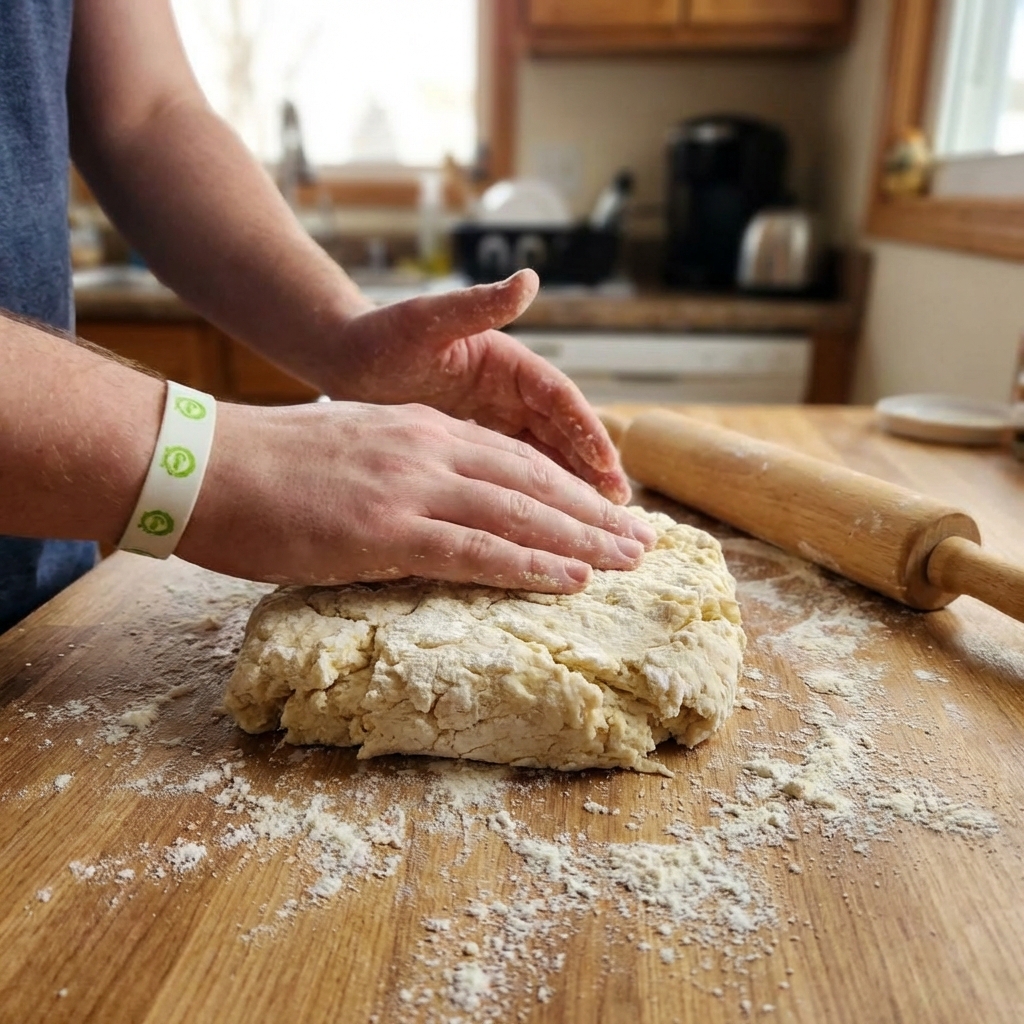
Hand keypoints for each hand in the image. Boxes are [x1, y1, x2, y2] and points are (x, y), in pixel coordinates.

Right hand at [177, 400, 655, 591]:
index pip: (514, 459)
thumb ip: (402, 471)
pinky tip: (571, 580)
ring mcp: (410, 487)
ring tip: (628, 562)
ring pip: (517, 514)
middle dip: (593, 514)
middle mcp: (428, 449)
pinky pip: (475, 550)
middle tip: (644, 541)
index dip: (567, 487)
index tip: (606, 510)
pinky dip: (529, 565)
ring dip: (580, 541)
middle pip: (532, 483)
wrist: (204, 463)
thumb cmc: (266, 466)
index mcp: (420, 430)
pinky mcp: (386, 530)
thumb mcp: (351, 450)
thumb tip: (435, 509)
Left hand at [321, 270, 630, 503]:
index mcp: (506, 361)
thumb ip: (478, 306)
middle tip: (619, 504)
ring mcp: (495, 418)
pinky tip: (553, 522)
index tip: (605, 462)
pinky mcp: (476, 442)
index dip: (585, 429)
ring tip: (599, 519)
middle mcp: (509, 390)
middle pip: (563, 431)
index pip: (559, 397)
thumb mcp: (427, 320)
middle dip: (592, 466)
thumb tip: (529, 279)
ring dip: (572, 484)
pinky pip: (515, 470)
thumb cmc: (381, 335)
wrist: (343, 361)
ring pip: (545, 454)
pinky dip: (536, 494)